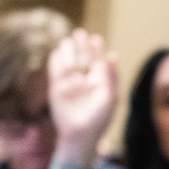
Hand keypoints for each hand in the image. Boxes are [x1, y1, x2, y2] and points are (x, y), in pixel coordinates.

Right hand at [48, 29, 117, 165]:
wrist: (80, 135)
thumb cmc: (100, 118)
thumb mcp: (111, 97)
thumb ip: (111, 76)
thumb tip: (113, 55)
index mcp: (99, 80)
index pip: (97, 59)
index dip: (96, 48)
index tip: (95, 39)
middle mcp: (84, 79)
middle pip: (82, 56)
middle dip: (81, 44)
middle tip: (79, 33)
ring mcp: (70, 83)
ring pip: (68, 61)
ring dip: (68, 51)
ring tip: (68, 42)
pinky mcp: (56, 88)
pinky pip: (55, 71)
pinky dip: (56, 62)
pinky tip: (57, 54)